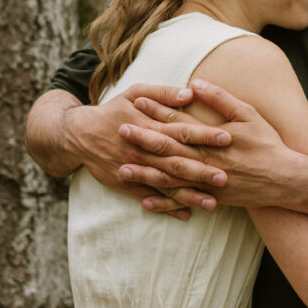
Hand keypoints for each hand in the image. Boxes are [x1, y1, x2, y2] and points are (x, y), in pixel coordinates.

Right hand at [66, 83, 230, 217]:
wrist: (79, 135)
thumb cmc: (113, 111)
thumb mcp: (135, 93)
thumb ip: (163, 93)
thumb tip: (190, 93)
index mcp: (148, 125)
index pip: (182, 130)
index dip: (204, 134)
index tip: (227, 138)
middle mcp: (143, 149)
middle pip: (176, 160)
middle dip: (201, 170)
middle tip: (226, 177)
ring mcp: (135, 169)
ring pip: (165, 183)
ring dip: (188, 194)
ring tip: (212, 203)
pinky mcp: (127, 184)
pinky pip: (150, 197)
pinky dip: (167, 207)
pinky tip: (186, 214)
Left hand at [121, 79, 296, 208]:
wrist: (285, 180)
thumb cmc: (268, 143)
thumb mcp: (248, 114)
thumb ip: (221, 99)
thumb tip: (196, 83)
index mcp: (212, 137)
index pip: (179, 121)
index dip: (157, 110)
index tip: (137, 101)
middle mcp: (206, 160)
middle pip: (168, 148)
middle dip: (142, 138)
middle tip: (120, 129)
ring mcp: (207, 182)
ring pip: (170, 177)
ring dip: (145, 172)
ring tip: (121, 166)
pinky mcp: (211, 198)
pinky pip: (183, 201)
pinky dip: (164, 203)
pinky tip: (144, 201)